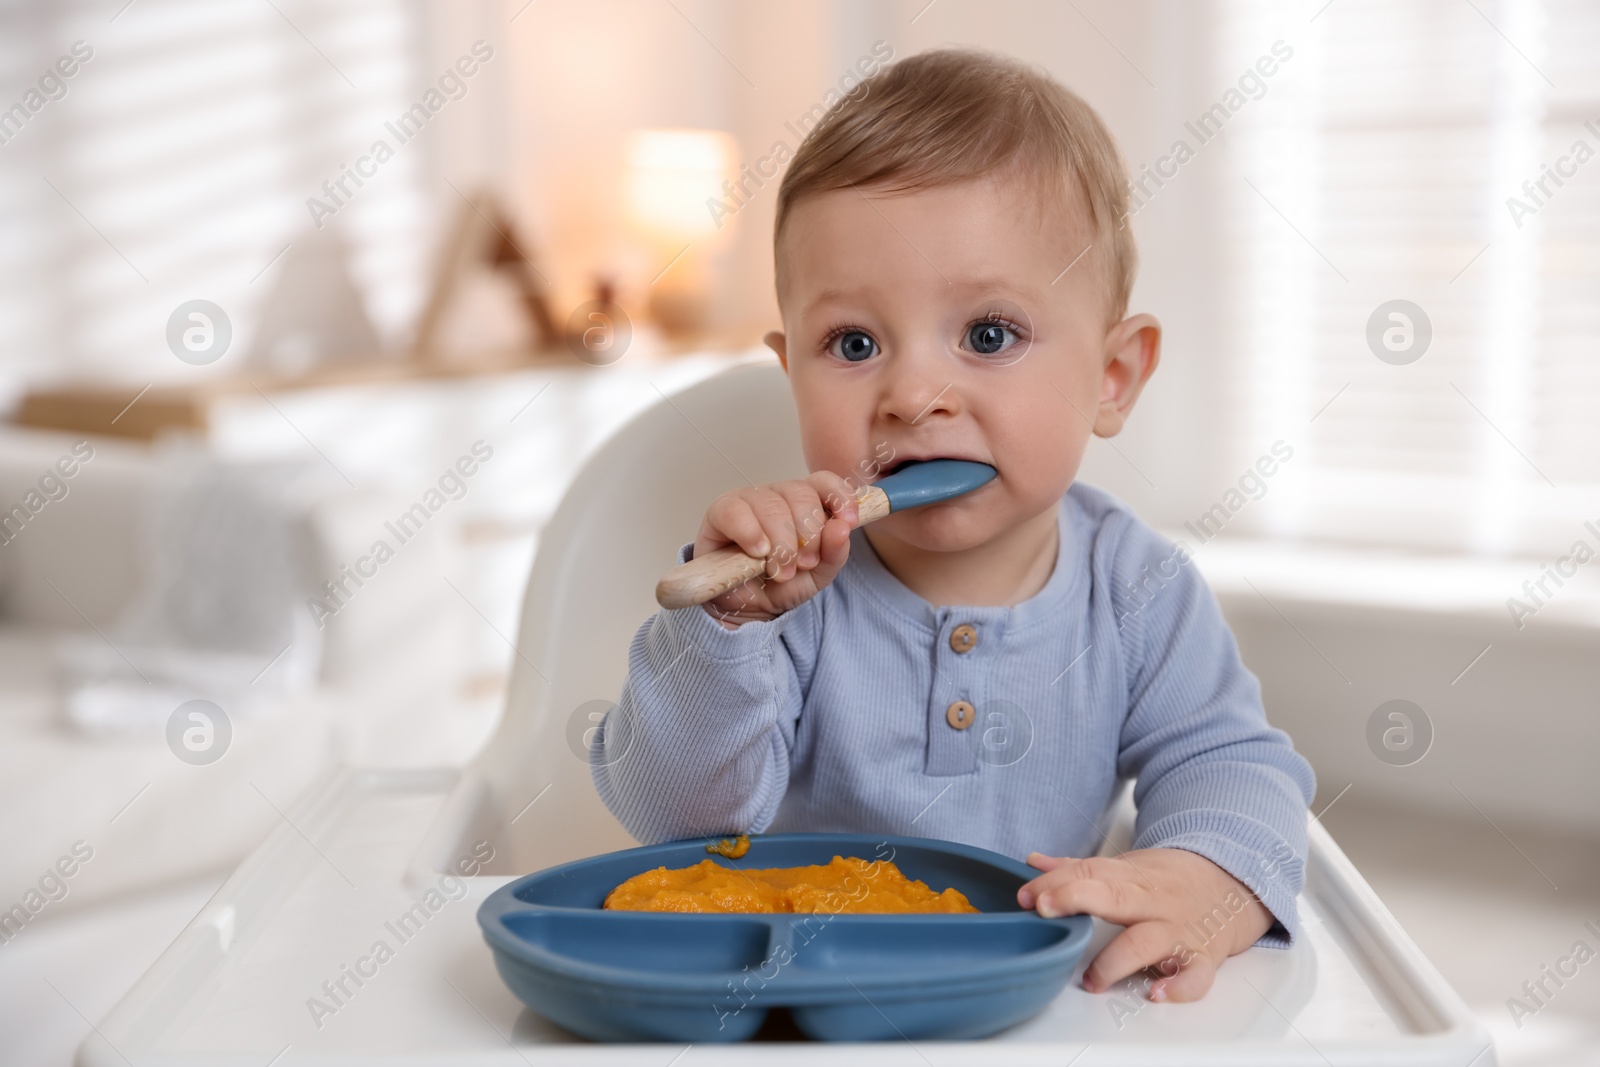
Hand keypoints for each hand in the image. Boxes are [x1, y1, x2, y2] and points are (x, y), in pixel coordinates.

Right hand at [696, 471, 860, 627]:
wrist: (748, 608)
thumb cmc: (782, 584)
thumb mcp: (818, 574)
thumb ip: (834, 552)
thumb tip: (842, 528)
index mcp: (804, 503)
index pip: (823, 482)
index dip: (839, 496)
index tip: (848, 521)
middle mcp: (777, 496)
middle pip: (800, 493)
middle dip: (808, 534)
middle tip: (804, 564)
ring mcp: (747, 501)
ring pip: (770, 505)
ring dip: (781, 543)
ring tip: (780, 571)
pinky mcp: (719, 513)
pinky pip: (734, 511)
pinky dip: (750, 533)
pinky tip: (758, 553)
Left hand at [1017, 848, 1271, 1002]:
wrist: (1231, 883)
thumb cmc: (1169, 880)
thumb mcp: (1126, 867)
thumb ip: (1078, 869)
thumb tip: (1034, 863)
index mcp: (1131, 878)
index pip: (1089, 873)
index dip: (1055, 882)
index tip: (1025, 894)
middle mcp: (1152, 902)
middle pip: (1113, 896)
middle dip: (1076, 899)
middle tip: (1043, 909)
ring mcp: (1178, 931)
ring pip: (1146, 942)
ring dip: (1115, 960)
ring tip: (1091, 980)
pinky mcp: (1202, 958)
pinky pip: (1194, 976)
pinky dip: (1178, 987)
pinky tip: (1155, 993)